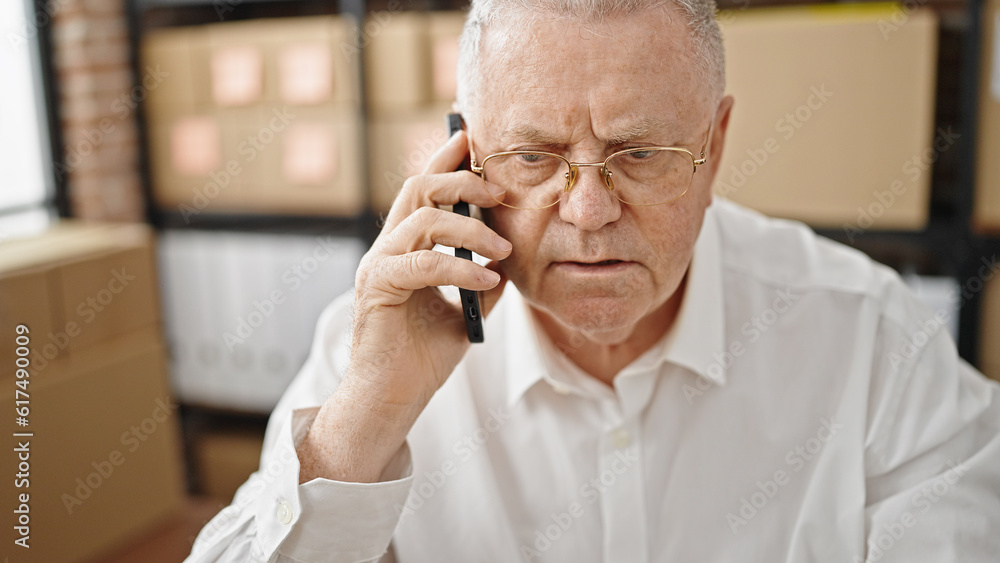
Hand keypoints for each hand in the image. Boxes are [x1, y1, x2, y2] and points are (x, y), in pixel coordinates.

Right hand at [348, 129, 510, 407]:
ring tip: (504, 251)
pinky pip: (422, 263)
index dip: (446, 157)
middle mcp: (387, 249)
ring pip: (422, 219)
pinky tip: (488, 279)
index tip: (474, 136)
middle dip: (463, 181)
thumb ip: (482, 278)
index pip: (424, 189)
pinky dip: (460, 267)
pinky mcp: (377, 288)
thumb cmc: (423, 358)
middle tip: (500, 193)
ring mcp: (378, 266)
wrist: (393, 400)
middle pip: (419, 188)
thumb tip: (509, 255)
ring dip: (471, 229)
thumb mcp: (467, 310)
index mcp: (405, 247)